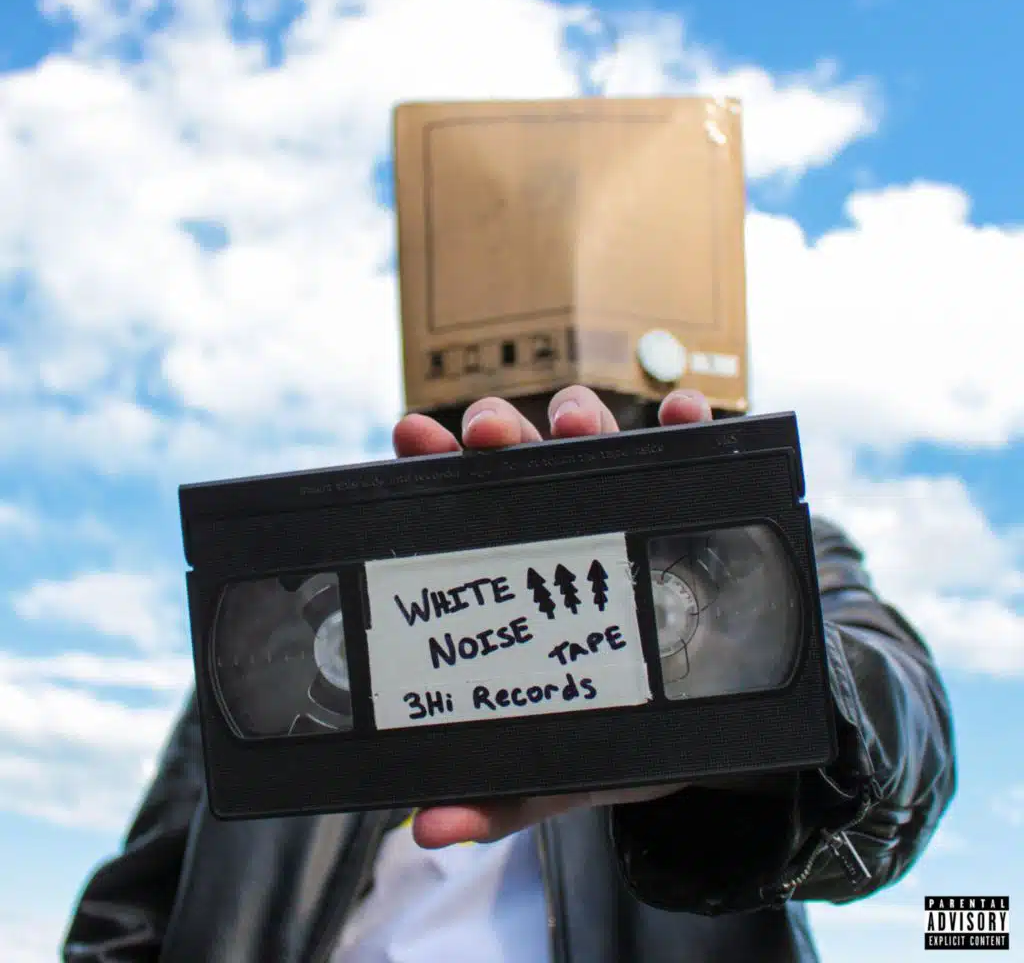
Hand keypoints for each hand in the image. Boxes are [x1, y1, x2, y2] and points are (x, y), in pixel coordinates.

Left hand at [391, 384, 712, 848]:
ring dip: (583, 416)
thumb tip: (429, 830)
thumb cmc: (629, 730)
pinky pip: (695, 452)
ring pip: (598, 439)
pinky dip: (690, 424)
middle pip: (524, 458)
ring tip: (578, 422)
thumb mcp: (568, 765)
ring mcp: (631, 511)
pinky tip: (689, 415)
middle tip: (488, 432)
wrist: (723, 725)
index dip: (434, 466)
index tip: (411, 438)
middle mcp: (568, 526)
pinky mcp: (697, 508)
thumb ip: (503, 796)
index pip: (467, 505)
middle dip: (501, 430)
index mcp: (520, 569)